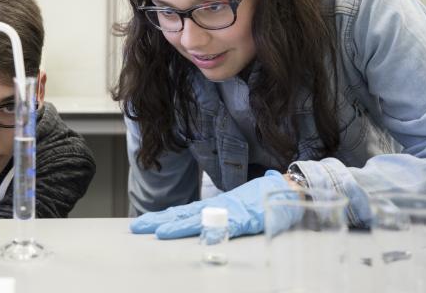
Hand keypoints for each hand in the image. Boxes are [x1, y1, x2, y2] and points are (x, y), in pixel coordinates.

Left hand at [130, 170, 291, 238]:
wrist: (287, 189)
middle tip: (138, 227)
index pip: (181, 212)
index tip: (142, 222)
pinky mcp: (246, 217)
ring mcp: (231, 211)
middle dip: (159, 221)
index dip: (161, 217)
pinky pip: (227, 224)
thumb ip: (218, 215)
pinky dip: (214, 228)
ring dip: (179, 226)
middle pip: (182, 215)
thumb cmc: (260, 199)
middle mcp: (217, 207)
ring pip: (199, 219)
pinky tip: (202, 235)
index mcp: (213, 206)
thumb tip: (201, 221)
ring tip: (160, 233)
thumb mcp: (234, 207)